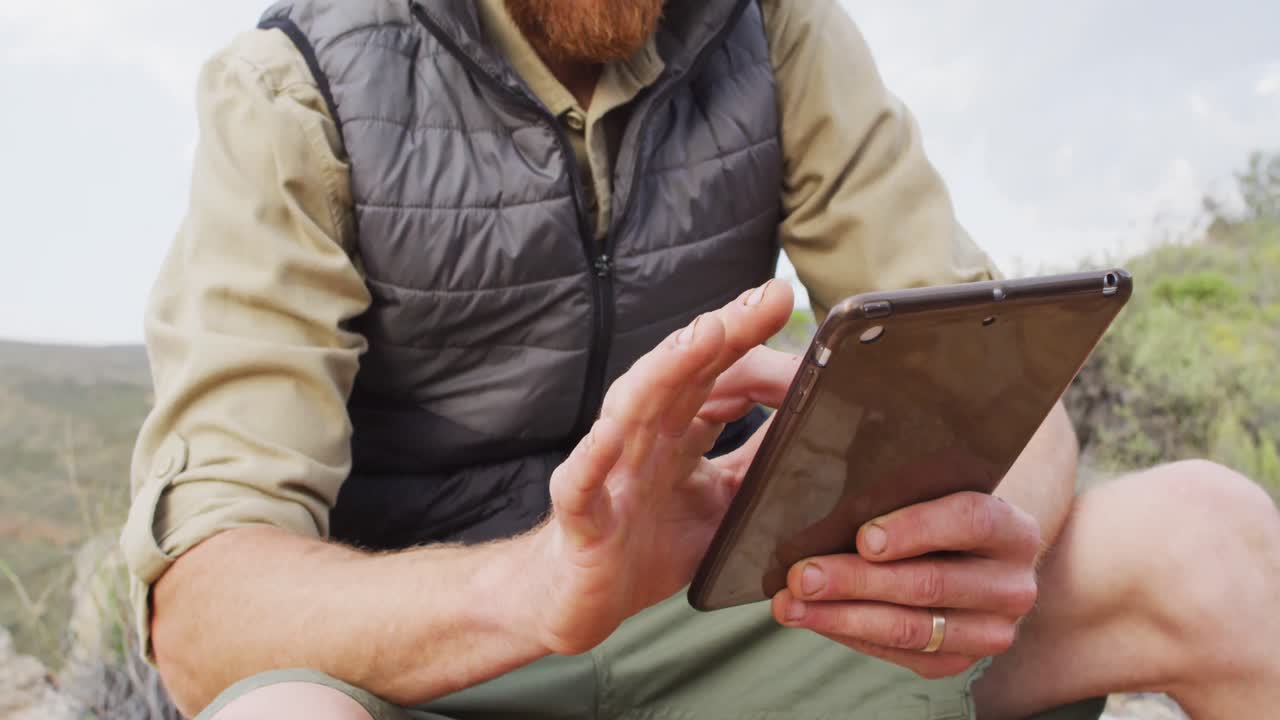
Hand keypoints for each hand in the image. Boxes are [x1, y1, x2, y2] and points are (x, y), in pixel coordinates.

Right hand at [522, 281, 798, 654]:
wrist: (581, 601)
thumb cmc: (646, 545)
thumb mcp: (724, 505)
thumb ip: (758, 464)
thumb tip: (812, 428)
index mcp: (676, 432)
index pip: (717, 374)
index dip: (751, 344)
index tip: (786, 309)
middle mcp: (642, 439)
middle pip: (683, 375)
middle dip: (724, 332)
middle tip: (770, 298)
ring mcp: (609, 472)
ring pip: (632, 410)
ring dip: (665, 371)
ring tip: (703, 336)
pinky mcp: (582, 516)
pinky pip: (582, 483)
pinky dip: (592, 458)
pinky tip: (608, 435)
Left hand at [771, 492, 1041, 678]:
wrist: (979, 556)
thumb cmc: (939, 506)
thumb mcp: (934, 485)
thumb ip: (899, 482)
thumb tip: (829, 496)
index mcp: (1012, 527)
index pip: (969, 520)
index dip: (916, 529)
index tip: (863, 535)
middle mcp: (1013, 584)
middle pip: (929, 583)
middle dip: (855, 580)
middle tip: (800, 575)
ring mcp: (991, 629)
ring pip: (911, 628)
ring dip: (841, 617)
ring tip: (789, 604)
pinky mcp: (960, 659)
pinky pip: (900, 654)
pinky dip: (850, 635)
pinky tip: (813, 618)